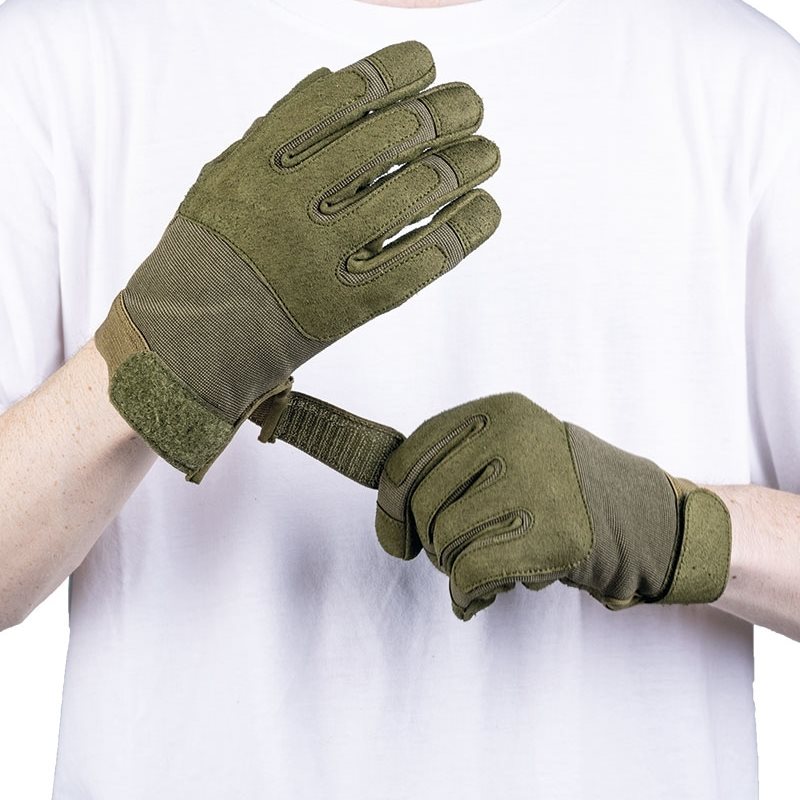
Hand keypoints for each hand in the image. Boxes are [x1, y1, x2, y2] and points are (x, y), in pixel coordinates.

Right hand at [95, 41, 500, 481]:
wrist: (193, 338)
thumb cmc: (211, 250)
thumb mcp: (225, 174)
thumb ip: (279, 127)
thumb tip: (338, 78)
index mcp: (265, 158)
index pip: (349, 95)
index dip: (400, 71)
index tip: (430, 64)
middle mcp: (300, 199)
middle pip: (396, 137)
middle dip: (448, 111)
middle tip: (474, 105)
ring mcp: (329, 253)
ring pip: (418, 193)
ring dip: (466, 165)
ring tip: (489, 153)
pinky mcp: (354, 302)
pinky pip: (422, 259)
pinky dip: (463, 231)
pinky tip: (486, 210)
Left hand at [375, 393, 730, 619]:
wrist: (642, 516)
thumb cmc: (557, 488)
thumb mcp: (508, 450)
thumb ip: (452, 467)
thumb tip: (388, 508)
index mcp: (497, 412)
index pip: (410, 458)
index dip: (389, 504)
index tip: (395, 537)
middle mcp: (514, 439)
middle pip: (424, 504)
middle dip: (430, 542)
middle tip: (452, 556)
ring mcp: (537, 484)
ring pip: (446, 540)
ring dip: (454, 568)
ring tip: (483, 568)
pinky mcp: (555, 535)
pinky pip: (472, 574)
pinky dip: (466, 596)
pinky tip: (479, 598)